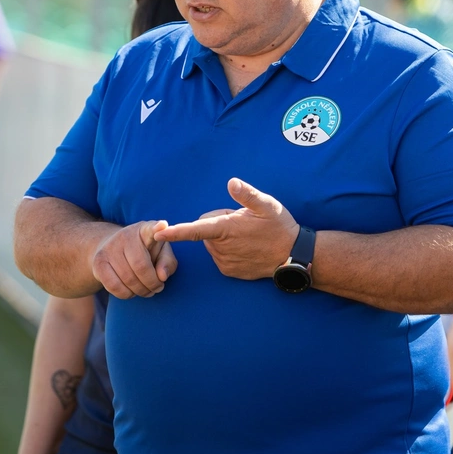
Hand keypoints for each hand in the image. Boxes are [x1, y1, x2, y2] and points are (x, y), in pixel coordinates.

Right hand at [91, 220, 177, 298]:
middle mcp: (125, 236)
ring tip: (147, 290)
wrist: (113, 250)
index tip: (162, 226)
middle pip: (141, 267)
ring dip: (141, 291)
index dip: (156, 228)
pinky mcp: (98, 263)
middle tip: (158, 288)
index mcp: (144, 230)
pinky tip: (131, 291)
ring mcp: (109, 248)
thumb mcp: (161, 254)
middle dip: (152, 284)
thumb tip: (162, 276)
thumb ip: (168, 263)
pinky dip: (126, 294)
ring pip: (128, 279)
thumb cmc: (144, 253)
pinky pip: (114, 287)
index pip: (150, 228)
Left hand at [156, 179, 298, 278]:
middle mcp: (221, 248)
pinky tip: (247, 248)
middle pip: (207, 229)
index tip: (159, 234)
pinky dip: (229, 250)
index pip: (195, 229)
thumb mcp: (267, 205)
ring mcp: (224, 262)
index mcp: (226, 229)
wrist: (293, 256)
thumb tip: (231, 182)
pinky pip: (220, 255)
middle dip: (220, 224)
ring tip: (248, 236)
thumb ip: (246, 194)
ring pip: (213, 243)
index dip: (175, 231)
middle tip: (244, 223)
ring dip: (224, 238)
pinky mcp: (229, 271)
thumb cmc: (280, 227)